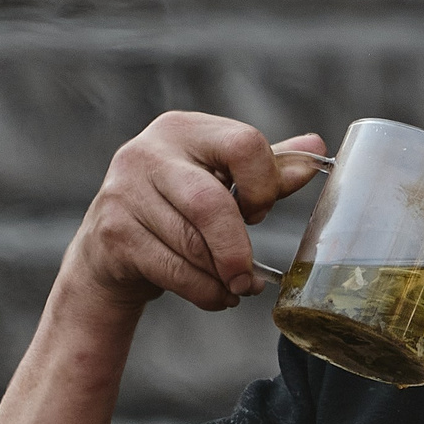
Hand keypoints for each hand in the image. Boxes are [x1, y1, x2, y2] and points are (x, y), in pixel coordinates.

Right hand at [65, 113, 328, 313]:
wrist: (108, 251)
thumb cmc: (175, 208)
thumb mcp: (220, 181)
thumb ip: (266, 167)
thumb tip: (315, 148)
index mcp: (182, 129)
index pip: (244, 145)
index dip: (264, 186)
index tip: (258, 213)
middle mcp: (147, 152)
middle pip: (210, 203)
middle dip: (237, 248)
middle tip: (252, 277)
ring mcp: (124, 192)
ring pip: (191, 244)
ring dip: (222, 276)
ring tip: (235, 286)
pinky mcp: (113, 234)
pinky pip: (172, 269)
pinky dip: (204, 291)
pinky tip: (216, 294)